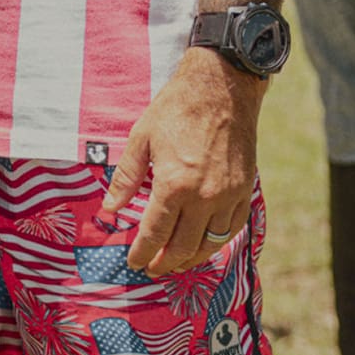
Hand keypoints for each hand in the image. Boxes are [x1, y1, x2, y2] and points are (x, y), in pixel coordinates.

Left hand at [98, 48, 262, 276]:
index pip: (154, 234)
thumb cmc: (176, 108)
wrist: (222, 87)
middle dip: (165, 263)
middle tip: (152, 267)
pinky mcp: (244, 190)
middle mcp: (203, 197)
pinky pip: (232, 228)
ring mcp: (227, 196)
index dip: (142, 252)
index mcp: (173, 185)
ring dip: (191, 259)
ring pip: (210, 244)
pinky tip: (204, 243)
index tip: (134, 261)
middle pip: (182, 247)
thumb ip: (127, 177)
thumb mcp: (141, 137)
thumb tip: (110, 209)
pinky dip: (217, 242)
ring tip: (176, 262)